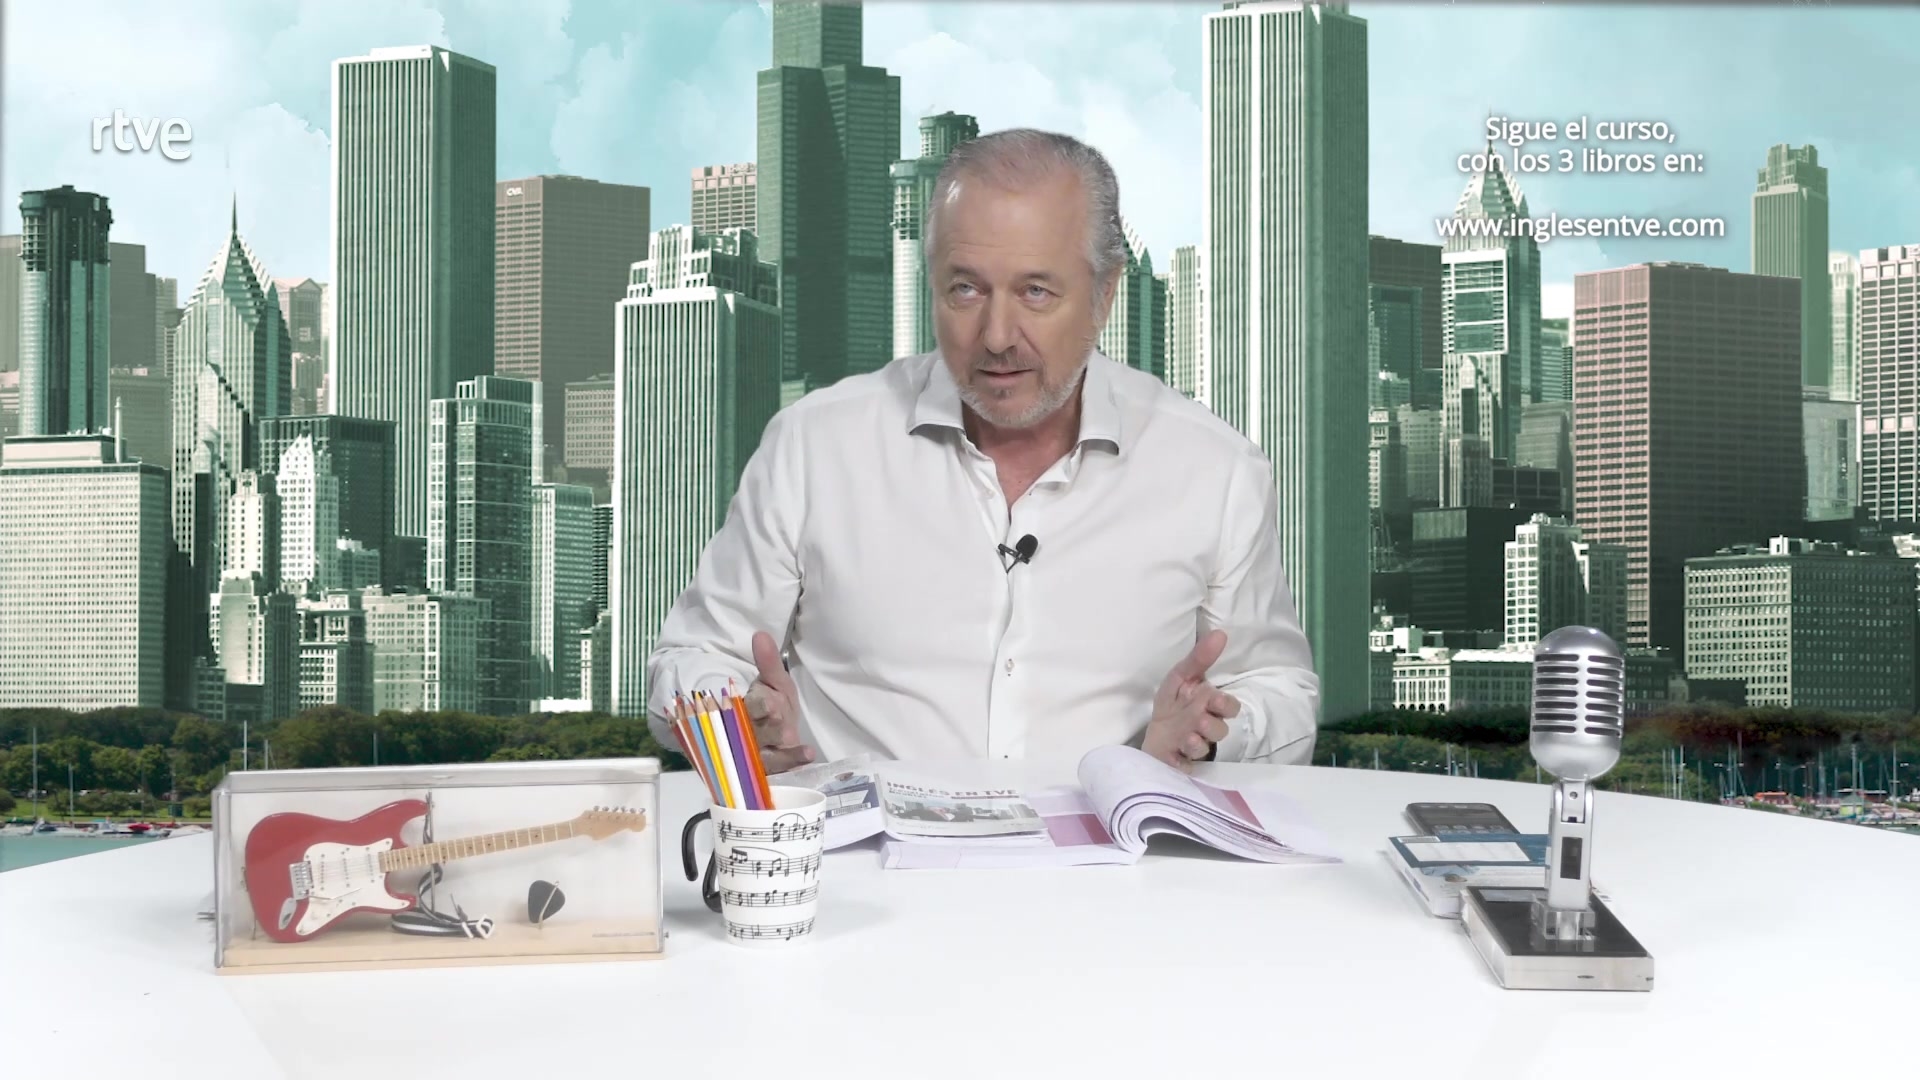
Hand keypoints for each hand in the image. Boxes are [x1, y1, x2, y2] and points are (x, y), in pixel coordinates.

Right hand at [739, 631, 815, 772]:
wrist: (782, 736)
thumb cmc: (776, 705)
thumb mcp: (776, 683)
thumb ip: (769, 663)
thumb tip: (760, 635)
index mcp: (748, 707)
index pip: (749, 707)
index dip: (758, 707)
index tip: (770, 705)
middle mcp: (748, 733)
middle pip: (752, 733)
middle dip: (766, 728)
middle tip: (780, 723)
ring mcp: (756, 754)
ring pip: (761, 754)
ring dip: (777, 747)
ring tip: (790, 738)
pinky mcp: (768, 770)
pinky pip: (778, 769)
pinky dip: (792, 761)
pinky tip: (807, 754)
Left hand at [1141, 630, 1240, 771]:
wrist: (1153, 734)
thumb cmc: (1171, 704)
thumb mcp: (1180, 677)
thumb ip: (1200, 658)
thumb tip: (1220, 633)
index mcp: (1209, 706)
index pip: (1230, 707)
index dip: (1224, 705)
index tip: (1212, 699)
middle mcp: (1207, 726)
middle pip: (1221, 729)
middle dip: (1212, 724)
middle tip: (1199, 718)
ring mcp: (1197, 745)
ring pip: (1206, 746)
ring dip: (1197, 740)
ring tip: (1187, 734)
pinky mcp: (1184, 761)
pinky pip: (1190, 762)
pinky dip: (1185, 756)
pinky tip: (1179, 749)